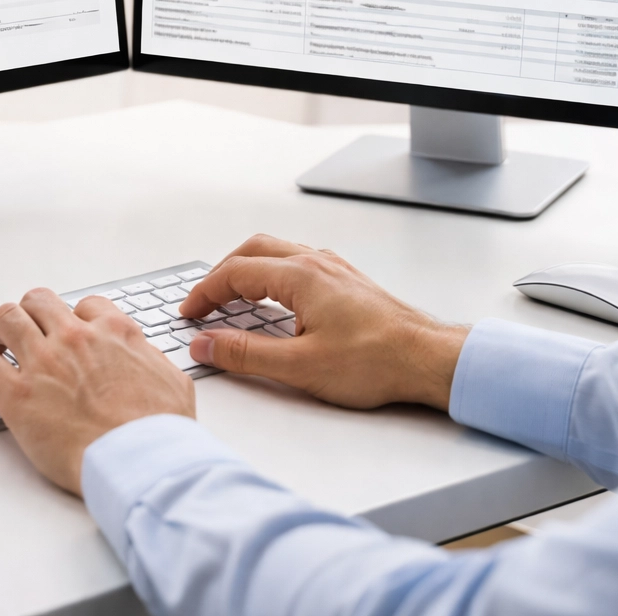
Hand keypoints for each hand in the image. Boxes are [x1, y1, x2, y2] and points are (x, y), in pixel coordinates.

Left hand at [0, 287, 194, 494]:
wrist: (141, 462)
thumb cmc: (160, 433)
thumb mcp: (172, 382)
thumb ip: (150, 361)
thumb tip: (143, 358)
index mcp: (115, 333)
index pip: (86, 306)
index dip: (74, 320)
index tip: (67, 334)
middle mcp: (76, 339)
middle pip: (39, 302)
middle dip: (30, 314)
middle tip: (23, 332)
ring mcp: (44, 363)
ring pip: (6, 319)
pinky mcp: (18, 395)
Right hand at [180, 235, 468, 409]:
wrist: (428, 359)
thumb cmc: (376, 361)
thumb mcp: (300, 366)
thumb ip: (245, 354)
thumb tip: (206, 344)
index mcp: (300, 276)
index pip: (235, 273)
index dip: (205, 293)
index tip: (189, 313)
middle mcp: (316, 263)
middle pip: (253, 250)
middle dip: (221, 274)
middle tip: (203, 302)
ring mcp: (335, 269)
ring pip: (278, 253)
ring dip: (247, 270)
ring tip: (231, 297)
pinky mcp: (348, 282)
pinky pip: (298, 263)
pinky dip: (272, 274)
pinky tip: (275, 300)